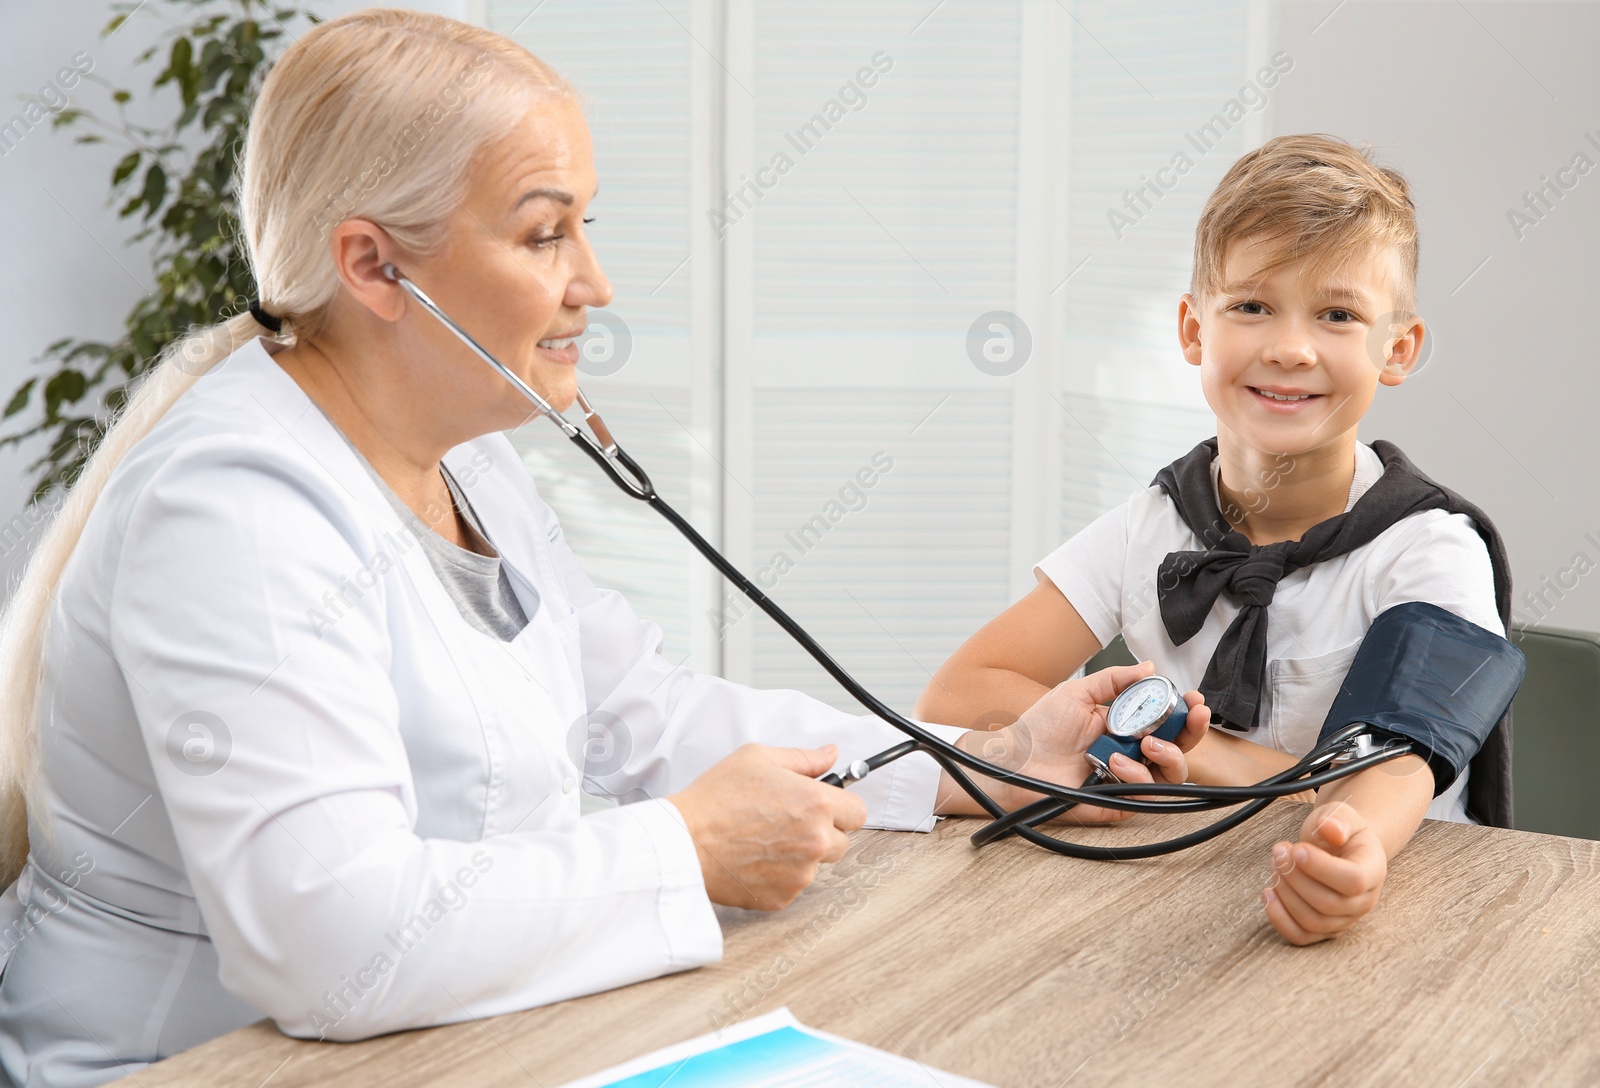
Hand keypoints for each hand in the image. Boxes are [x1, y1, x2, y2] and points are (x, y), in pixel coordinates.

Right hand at [667, 744, 865, 910]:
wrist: (684, 842)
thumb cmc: (715, 799)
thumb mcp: (758, 758)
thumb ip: (803, 758)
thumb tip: (830, 754)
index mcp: (815, 803)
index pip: (858, 811)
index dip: (841, 806)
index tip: (826, 806)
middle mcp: (815, 841)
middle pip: (842, 841)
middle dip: (822, 831)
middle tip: (787, 820)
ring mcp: (801, 873)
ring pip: (817, 864)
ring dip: (800, 854)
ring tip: (763, 838)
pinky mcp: (783, 896)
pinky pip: (793, 884)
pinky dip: (779, 875)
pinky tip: (754, 857)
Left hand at [947, 661, 1209, 824]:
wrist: (1016, 761)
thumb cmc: (1040, 728)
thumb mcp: (1077, 693)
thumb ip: (1114, 680)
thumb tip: (1149, 667)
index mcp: (1124, 727)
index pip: (1166, 721)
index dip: (1185, 712)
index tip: (1195, 700)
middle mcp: (1131, 753)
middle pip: (1179, 748)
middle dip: (1192, 731)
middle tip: (1193, 716)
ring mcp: (1126, 779)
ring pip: (1172, 774)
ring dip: (1168, 754)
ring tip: (1146, 743)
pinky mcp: (1118, 803)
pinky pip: (1145, 794)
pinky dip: (1138, 777)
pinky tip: (1116, 764)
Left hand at [1261, 801, 1386, 944]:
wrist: (1341, 848)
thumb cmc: (1340, 830)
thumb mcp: (1342, 814)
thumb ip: (1337, 818)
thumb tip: (1331, 829)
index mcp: (1373, 871)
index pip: (1354, 881)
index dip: (1320, 867)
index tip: (1296, 848)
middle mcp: (1364, 901)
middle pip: (1328, 904)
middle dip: (1295, 877)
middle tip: (1279, 852)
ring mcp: (1345, 919)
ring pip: (1313, 921)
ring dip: (1285, 894)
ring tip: (1275, 865)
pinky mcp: (1324, 928)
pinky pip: (1301, 936)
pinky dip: (1279, 918)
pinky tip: (1268, 893)